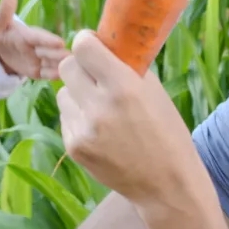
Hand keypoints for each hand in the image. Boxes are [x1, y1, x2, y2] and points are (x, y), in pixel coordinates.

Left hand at [0, 0, 67, 79]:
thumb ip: (3, 12)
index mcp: (27, 34)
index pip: (38, 37)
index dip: (48, 40)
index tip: (60, 42)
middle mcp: (37, 46)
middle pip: (49, 51)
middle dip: (59, 54)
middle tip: (71, 58)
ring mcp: (39, 58)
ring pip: (51, 62)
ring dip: (61, 65)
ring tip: (73, 71)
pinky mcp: (38, 70)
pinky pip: (46, 74)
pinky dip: (54, 76)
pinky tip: (63, 77)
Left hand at [56, 30, 201, 206]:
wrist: (166, 185)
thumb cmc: (166, 132)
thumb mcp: (154, 92)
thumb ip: (127, 66)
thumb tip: (103, 43)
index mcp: (123, 87)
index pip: (82, 47)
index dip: (87, 42)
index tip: (94, 46)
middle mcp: (99, 107)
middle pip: (66, 67)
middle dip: (80, 67)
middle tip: (95, 75)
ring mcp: (83, 130)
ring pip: (62, 93)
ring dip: (78, 94)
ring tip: (101, 108)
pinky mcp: (73, 148)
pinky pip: (65, 118)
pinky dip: (79, 118)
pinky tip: (100, 131)